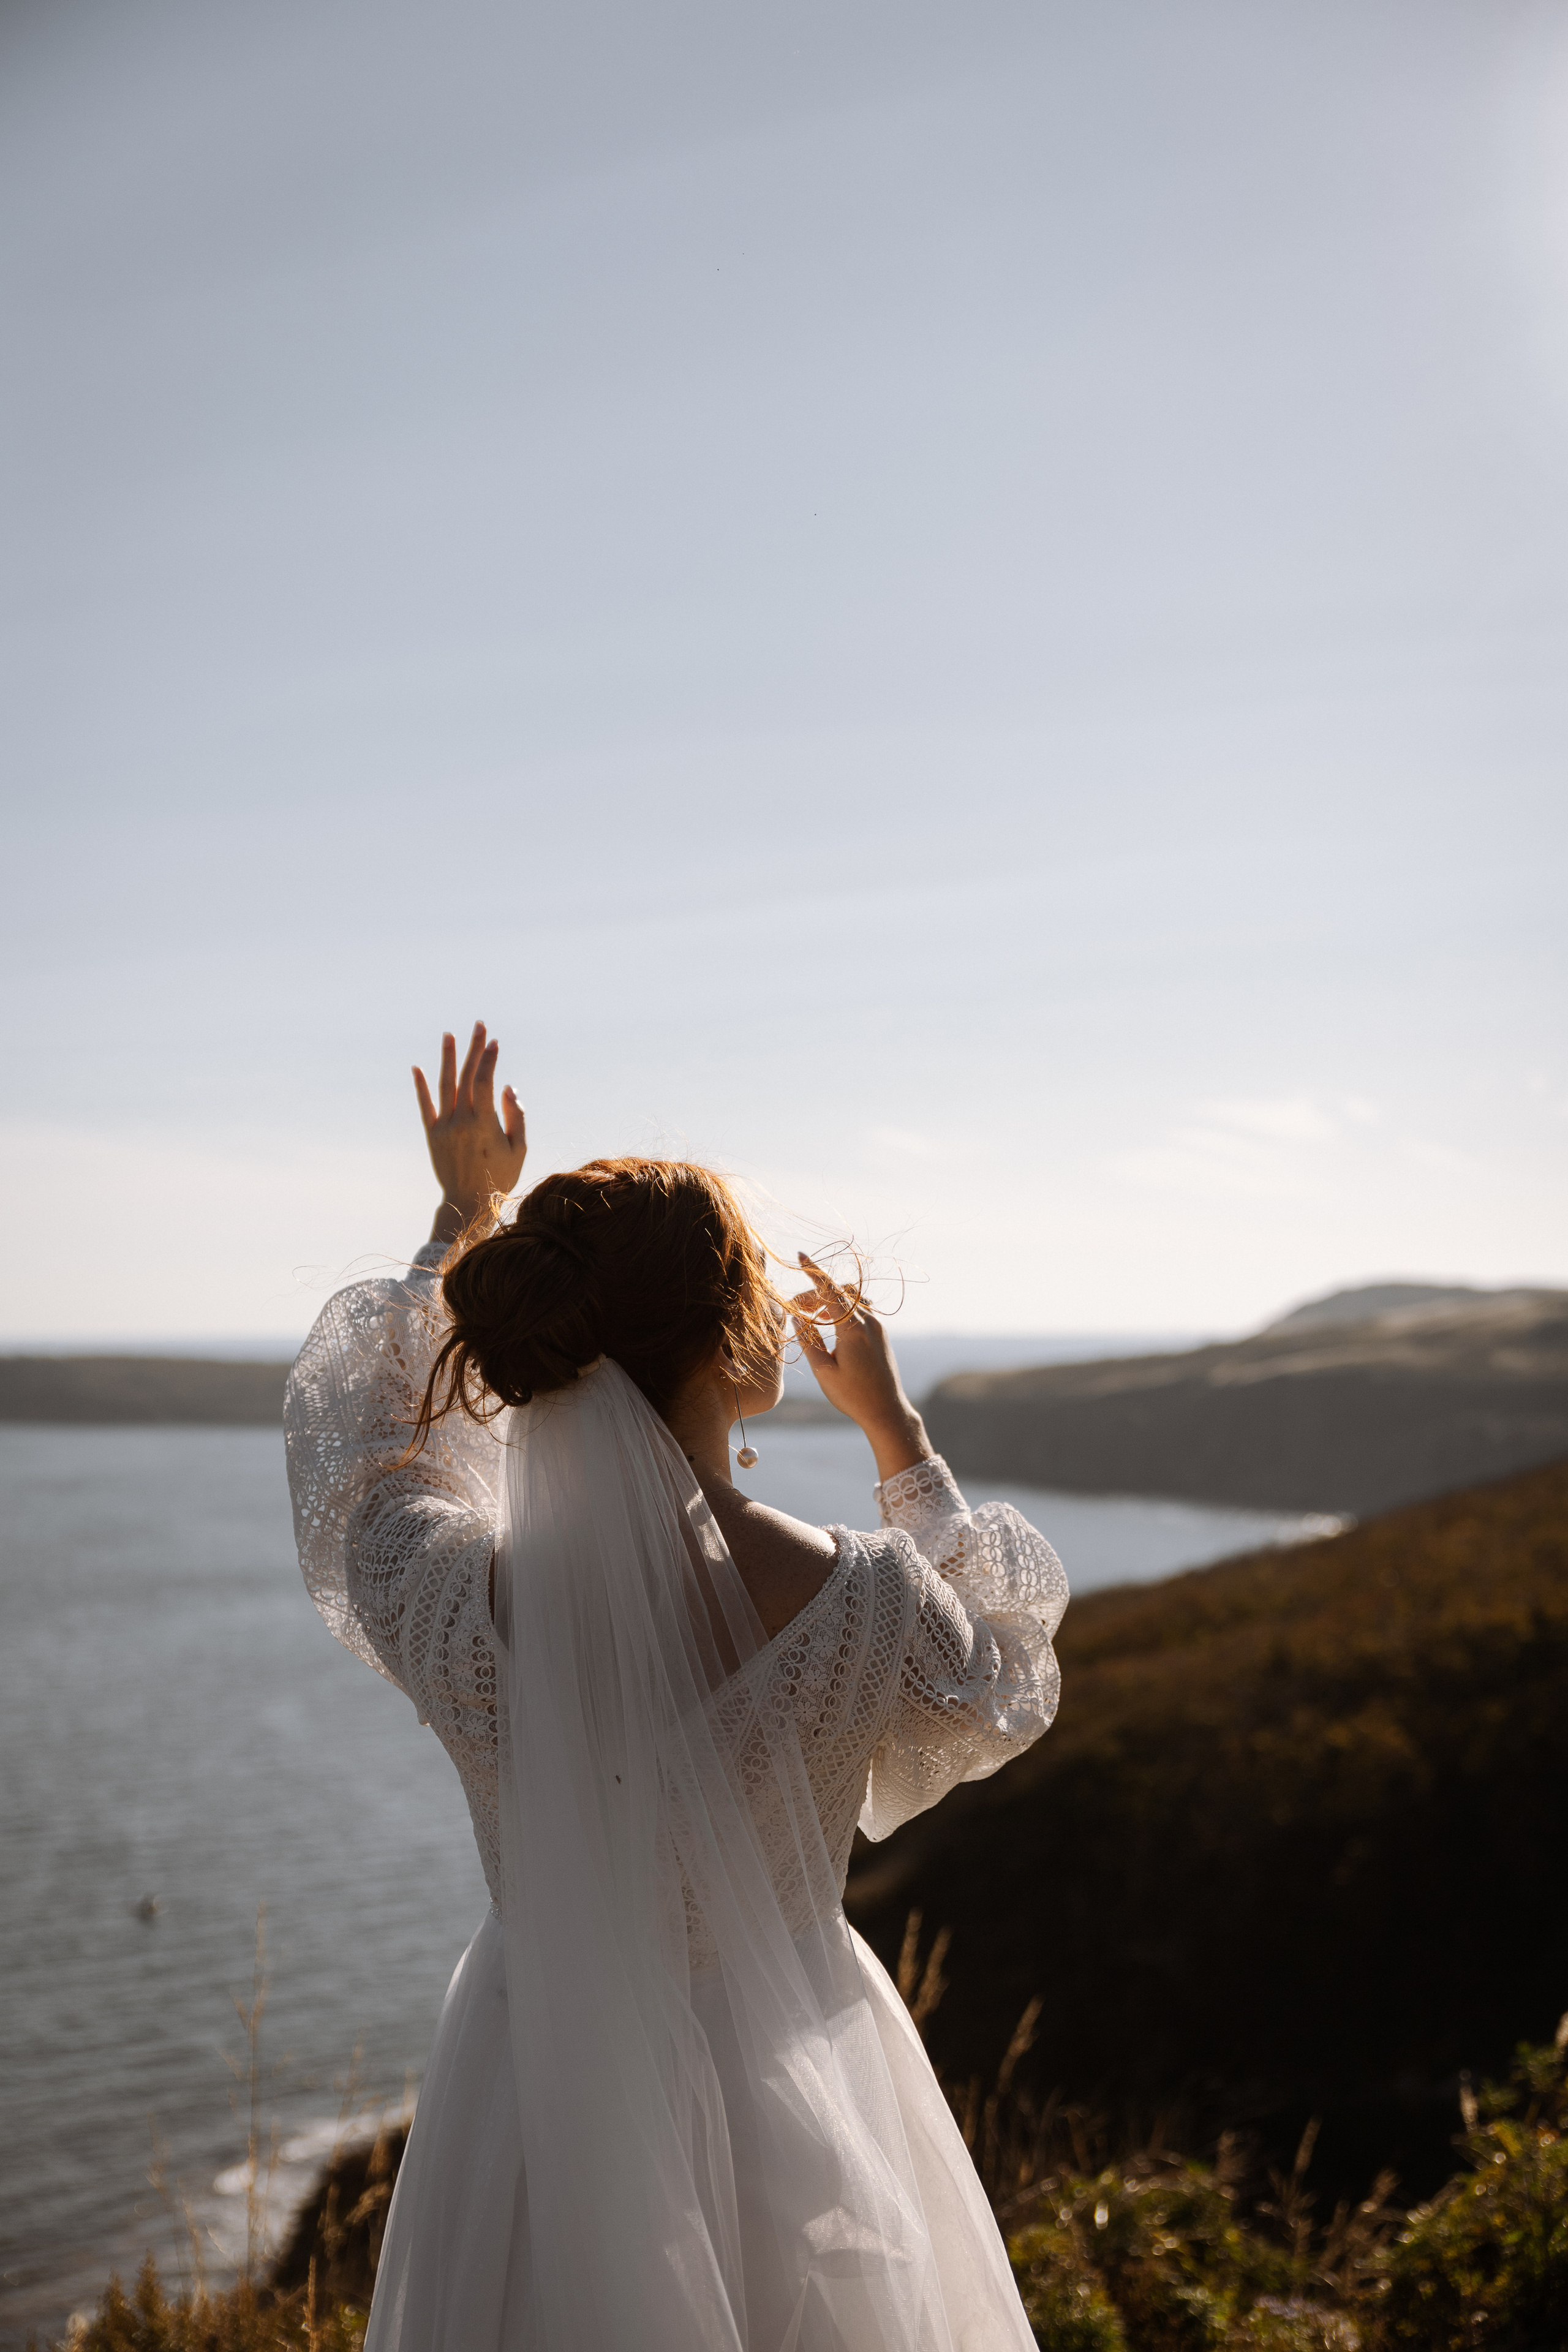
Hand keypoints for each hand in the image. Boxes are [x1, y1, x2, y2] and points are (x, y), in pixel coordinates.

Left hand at [413, 1023, 526, 1243]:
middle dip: (474, 1049)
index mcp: (484, 1124)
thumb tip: (509, 1087)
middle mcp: (461, 1121)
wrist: (468, 1202)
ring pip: (444, 1085)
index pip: (484, 1082)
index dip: (489, 1060)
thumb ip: (516, 1116)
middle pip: (466, 1077)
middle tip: (479, 1026)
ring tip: (449, 1035)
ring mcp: (444, 1127)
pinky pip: (425, 1106)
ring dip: (447, 1058)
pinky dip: (420, 1086)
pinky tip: (418, 1067)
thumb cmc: (500, 1176)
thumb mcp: (518, 1149)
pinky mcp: (432, 1135)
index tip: (495, 1043)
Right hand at [791, 1254, 931, 1483]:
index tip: (800, 1256)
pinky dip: (840, 1311)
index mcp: (853, 1329)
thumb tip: (796, 1317)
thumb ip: (809, 1341)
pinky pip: (858, 1312)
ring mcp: (877, 1327)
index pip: (831, 1291)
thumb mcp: (824, 1370)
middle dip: (813, 1294)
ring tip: (807, 1315)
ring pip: (849, 1301)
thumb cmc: (853, 1395)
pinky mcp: (880, 1335)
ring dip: (827, 1302)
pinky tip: (826, 1323)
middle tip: (792, 1307)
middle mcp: (869, 1322)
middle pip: (838, 1294)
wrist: (887, 1411)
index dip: (814, 1272)